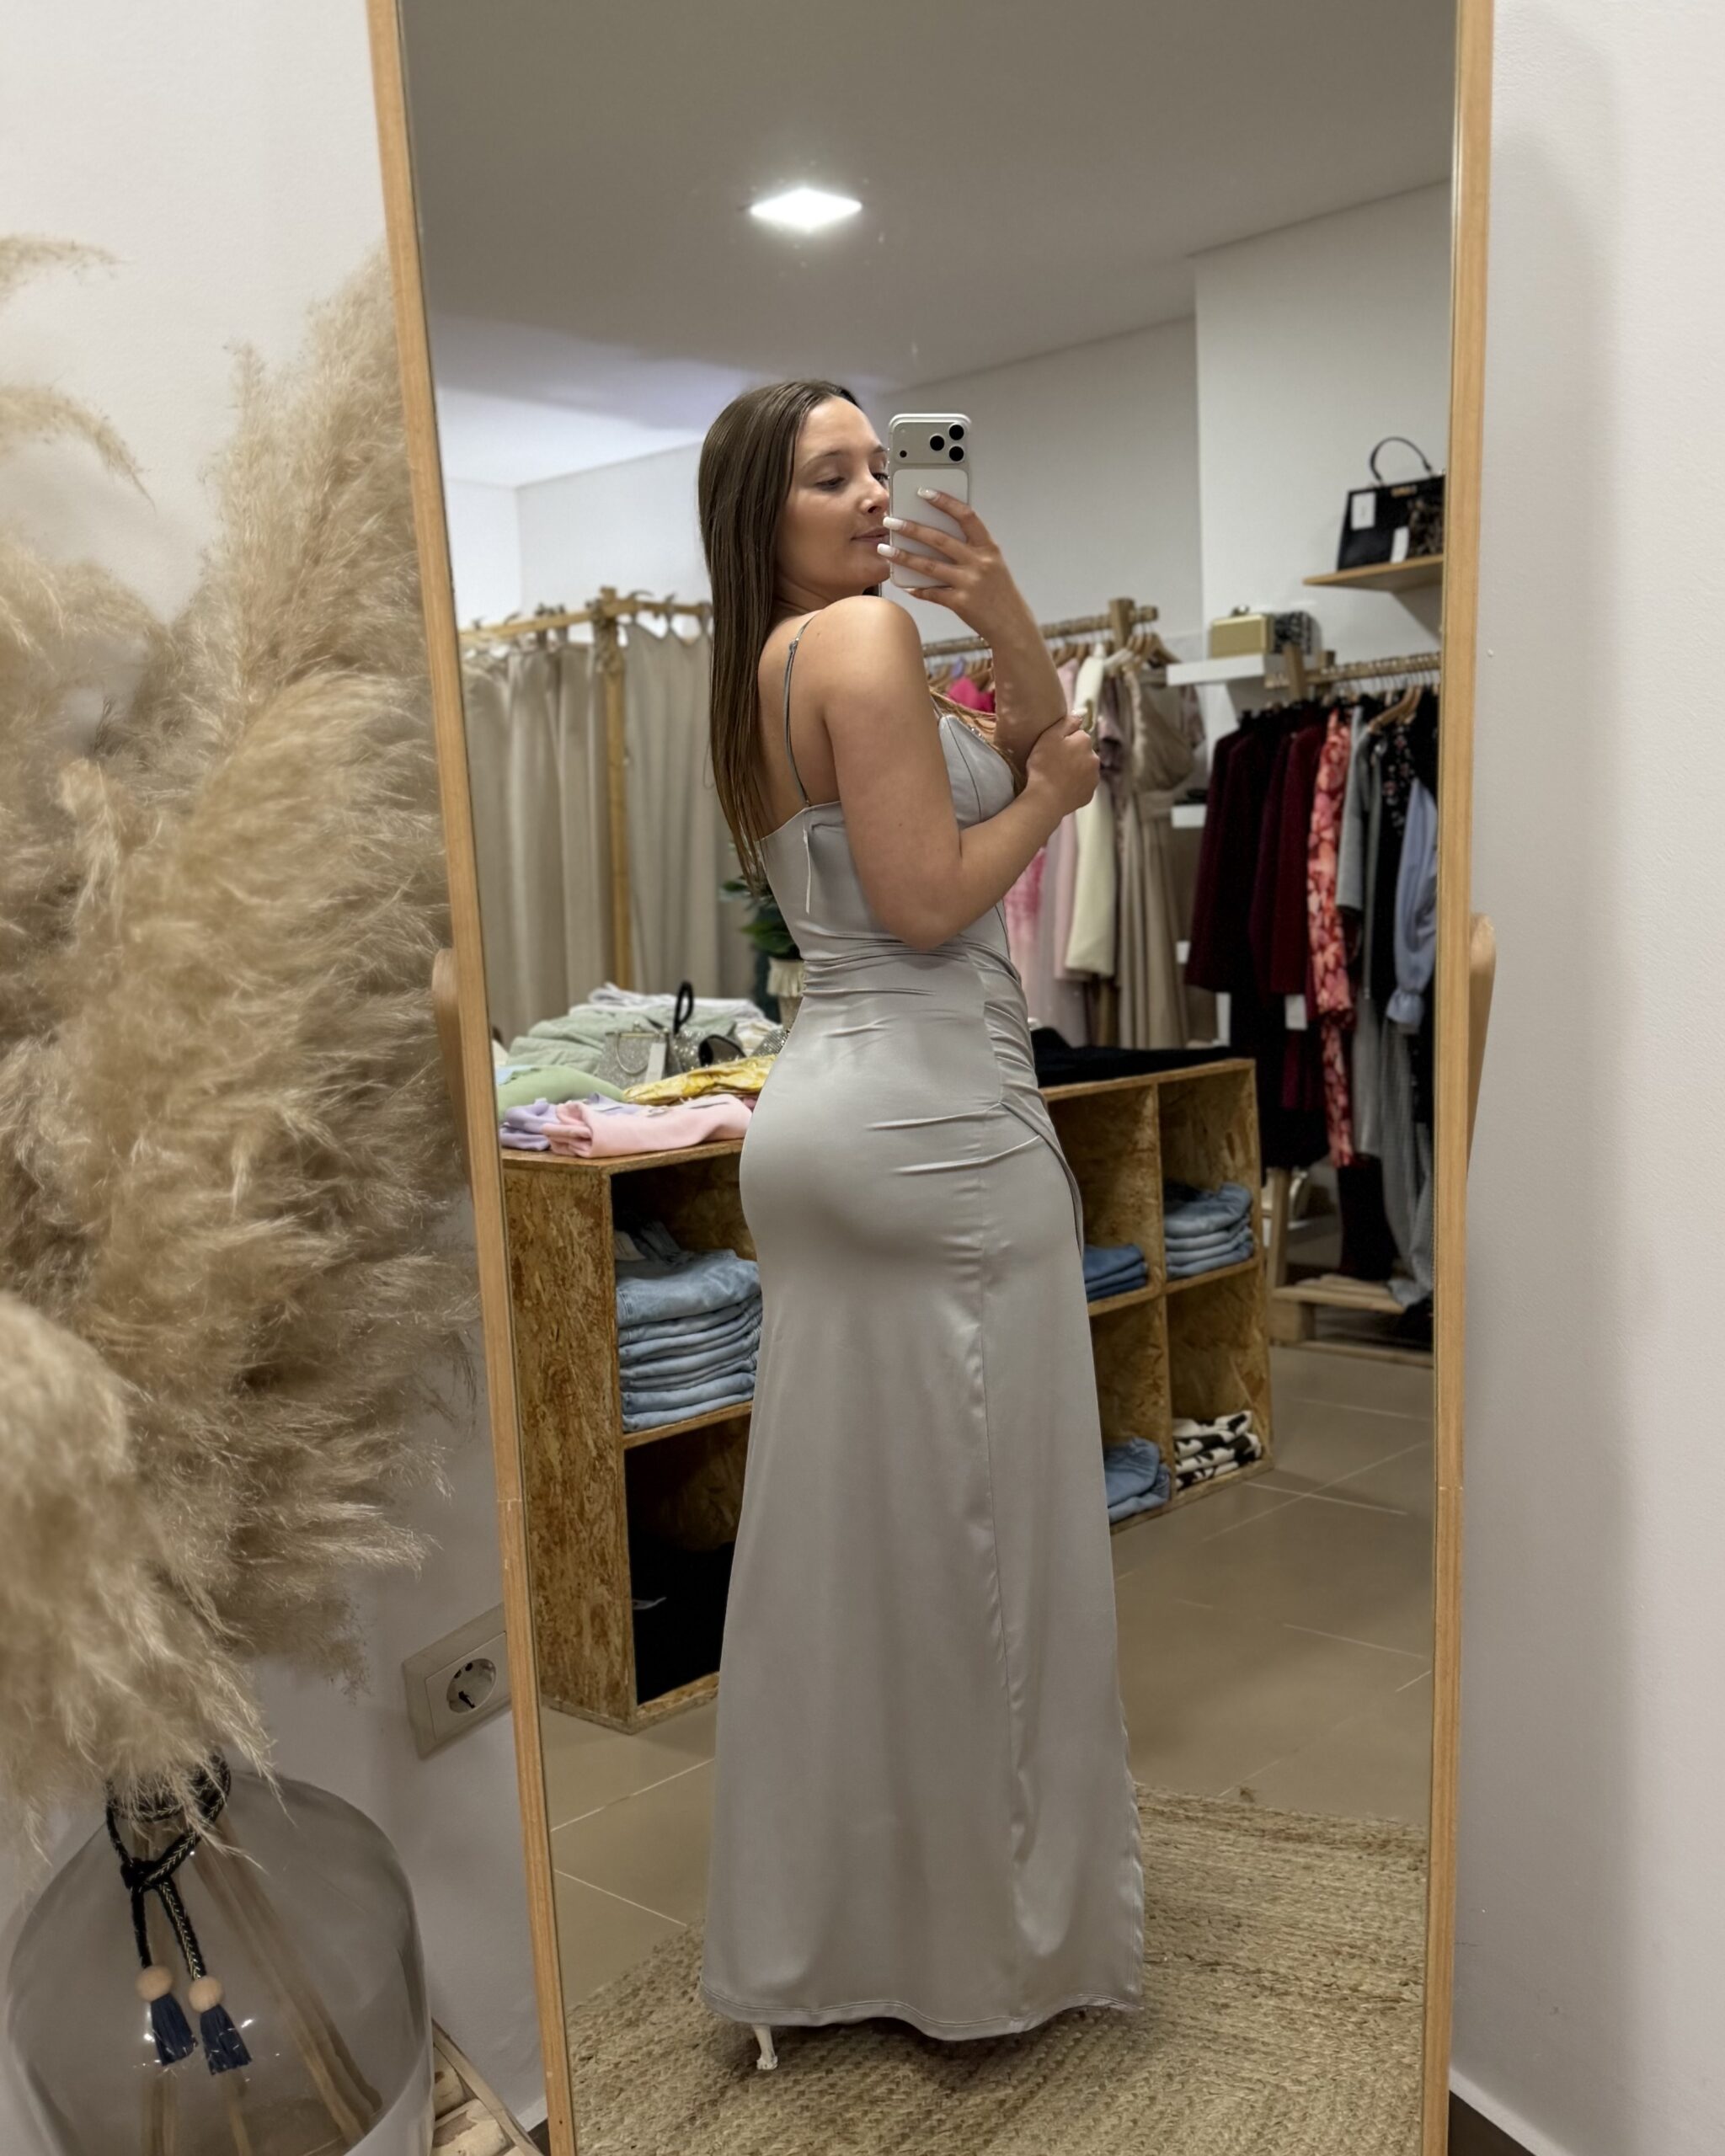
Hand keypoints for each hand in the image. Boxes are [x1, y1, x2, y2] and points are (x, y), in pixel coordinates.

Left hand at [877, 490, 1024, 636]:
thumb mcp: (993, 565)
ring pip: (929, 566)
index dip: (945, 502)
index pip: (966, 516)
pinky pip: (932, 593)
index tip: (924, 492)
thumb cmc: (1000, 593)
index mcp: (988, 548)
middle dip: (911, 528)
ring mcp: (970, 583)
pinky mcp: (961, 603)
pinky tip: (904, 585)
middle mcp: (979, 563)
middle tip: (891, 521)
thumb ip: (971, 550)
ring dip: (903, 556)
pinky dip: (917, 589)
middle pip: (939, 539)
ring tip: (885, 549)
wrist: (1012, 625)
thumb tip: (938, 537)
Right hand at [1025, 714, 1099, 819]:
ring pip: (1085, 769)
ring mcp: (1094, 778)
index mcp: (1085, 741)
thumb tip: (1080, 715)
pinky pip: (1082, 786)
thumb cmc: (1044, 765)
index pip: (1078, 735)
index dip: (1064, 741)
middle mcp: (1094, 758)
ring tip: (1057, 777)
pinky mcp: (1089, 794)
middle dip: (1073, 755)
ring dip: (1076, 770)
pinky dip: (1075, 786)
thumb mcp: (1049, 737)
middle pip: (1083, 752)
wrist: (1045, 798)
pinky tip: (1062, 788)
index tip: (1053, 749)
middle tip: (1054, 763)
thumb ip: (1066, 722)